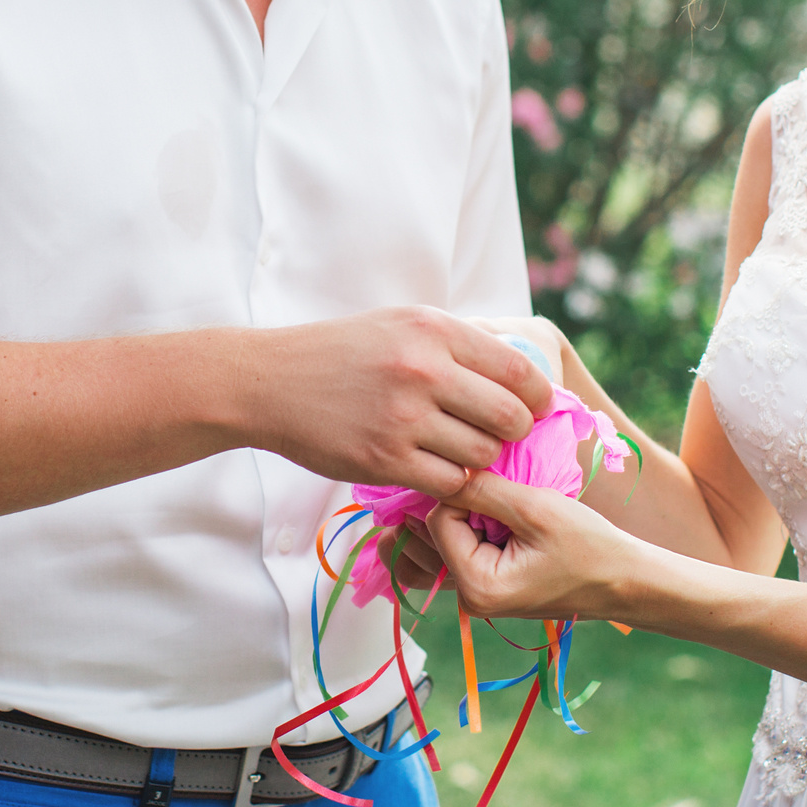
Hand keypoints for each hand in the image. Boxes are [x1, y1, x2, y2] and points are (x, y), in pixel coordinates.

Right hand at [246, 307, 553, 498]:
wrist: (269, 382)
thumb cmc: (340, 353)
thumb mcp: (399, 324)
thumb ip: (455, 343)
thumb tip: (519, 373)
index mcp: (433, 330)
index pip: (517, 369)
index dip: (537, 396)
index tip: (535, 408)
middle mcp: (423, 371)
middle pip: (509, 417)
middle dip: (516, 432)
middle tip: (502, 435)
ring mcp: (403, 418)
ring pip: (482, 454)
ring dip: (480, 459)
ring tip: (459, 450)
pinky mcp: (383, 460)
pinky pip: (448, 482)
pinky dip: (450, 481)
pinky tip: (434, 468)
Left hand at [423, 468, 643, 622]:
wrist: (623, 580)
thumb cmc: (588, 545)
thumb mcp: (536, 508)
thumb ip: (483, 489)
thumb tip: (440, 470)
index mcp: (477, 588)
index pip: (437, 520)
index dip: (464, 492)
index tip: (500, 486)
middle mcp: (468, 599)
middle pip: (431, 533)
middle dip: (460, 506)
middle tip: (503, 498)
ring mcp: (475, 594)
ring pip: (441, 540)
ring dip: (466, 517)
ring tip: (507, 513)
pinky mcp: (486, 586)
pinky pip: (457, 550)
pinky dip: (472, 530)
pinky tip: (502, 522)